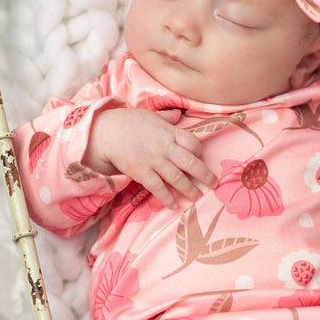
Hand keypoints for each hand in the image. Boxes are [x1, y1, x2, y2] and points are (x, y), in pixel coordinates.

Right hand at [83, 107, 217, 206]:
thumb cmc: (128, 122)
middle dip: (205, 175)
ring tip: (198, 197)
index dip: (199, 152)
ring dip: (190, 190)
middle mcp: (165, 147)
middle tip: (214, 184)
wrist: (105, 132)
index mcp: (169, 132)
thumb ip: (167, 117)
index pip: (193, 143)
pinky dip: (168, 198)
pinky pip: (158, 188)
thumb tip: (179, 114)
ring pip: (177, 178)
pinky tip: (175, 205)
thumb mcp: (151, 115)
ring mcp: (154, 161)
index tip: (199, 158)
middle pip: (191, 163)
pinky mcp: (142, 173)